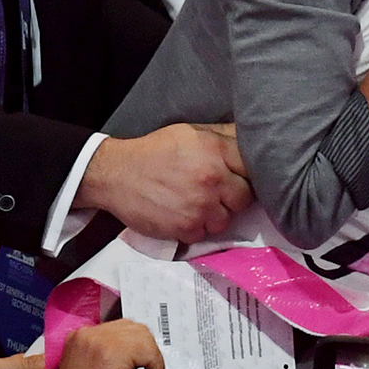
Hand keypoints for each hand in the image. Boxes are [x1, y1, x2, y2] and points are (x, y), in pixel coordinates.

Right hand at [76, 123, 252, 242]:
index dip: (246, 174)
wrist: (116, 174)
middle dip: (233, 198)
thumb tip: (252, 140)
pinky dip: (195, 229)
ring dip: (215, 216)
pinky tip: (183, 215)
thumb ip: (221, 138)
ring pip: (226, 220)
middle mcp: (213, 177)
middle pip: (244, 198)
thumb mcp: (190, 133)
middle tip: (216, 194)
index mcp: (215, 150)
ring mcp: (201, 205)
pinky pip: (204, 234)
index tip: (238, 177)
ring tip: (197, 205)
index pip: (252, 167)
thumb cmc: (154, 152)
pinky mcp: (186, 227)